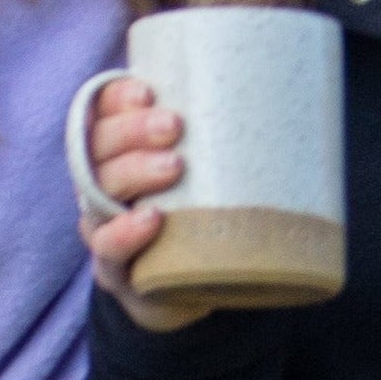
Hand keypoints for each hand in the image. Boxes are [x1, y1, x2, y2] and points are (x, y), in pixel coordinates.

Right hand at [78, 76, 207, 331]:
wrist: (194, 287)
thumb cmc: (203, 210)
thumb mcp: (210, 168)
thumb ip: (224, 134)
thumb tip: (282, 97)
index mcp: (118, 150)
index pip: (102, 111)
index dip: (118, 98)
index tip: (150, 92)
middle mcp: (102, 183)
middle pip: (98, 146)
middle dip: (133, 130)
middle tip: (174, 126)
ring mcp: (103, 226)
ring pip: (99, 191)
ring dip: (134, 171)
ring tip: (175, 166)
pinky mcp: (114, 270)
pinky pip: (108, 249)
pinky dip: (125, 232)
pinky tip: (152, 219)